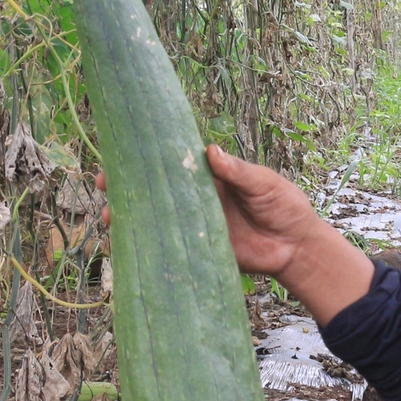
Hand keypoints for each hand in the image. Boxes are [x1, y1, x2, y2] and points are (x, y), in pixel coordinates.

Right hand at [97, 148, 373, 323]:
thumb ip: (238, 171)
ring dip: (131, 217)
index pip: (175, 162)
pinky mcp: (200, 249)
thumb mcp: (263, 183)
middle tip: (102, 185)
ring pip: (157, 217)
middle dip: (128, 187)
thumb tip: (211, 151)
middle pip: (157, 190)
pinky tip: (127, 244)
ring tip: (106, 218)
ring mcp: (197, 224)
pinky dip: (149, 245)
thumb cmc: (285, 206)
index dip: (149, 158)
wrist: (297, 247)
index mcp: (212, 177)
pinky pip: (171, 245)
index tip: (124, 154)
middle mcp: (199, 198)